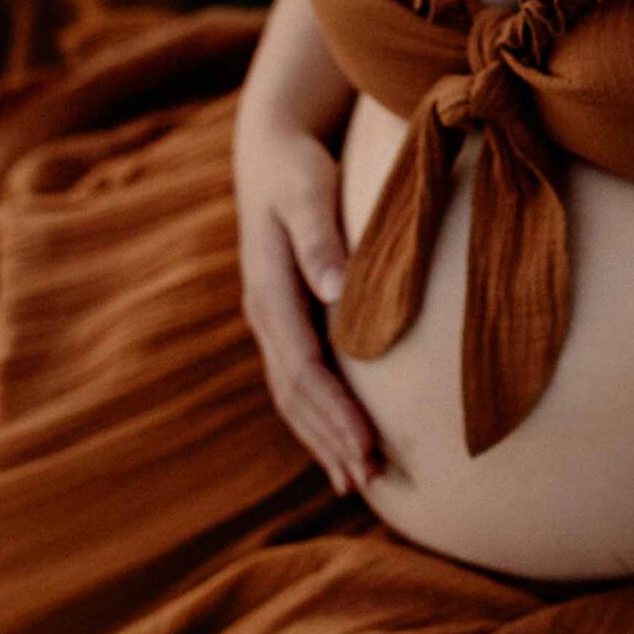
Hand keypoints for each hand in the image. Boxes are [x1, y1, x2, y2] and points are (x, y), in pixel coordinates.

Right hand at [232, 111, 384, 494]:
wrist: (270, 151)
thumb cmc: (297, 169)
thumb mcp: (306, 193)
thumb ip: (319, 238)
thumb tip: (336, 289)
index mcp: (268, 291)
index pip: (303, 368)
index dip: (335, 410)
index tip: (367, 445)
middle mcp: (265, 315)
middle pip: (295, 394)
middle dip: (329, 439)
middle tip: (368, 482)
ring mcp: (272, 321)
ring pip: (292, 396)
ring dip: (321, 439)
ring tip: (354, 482)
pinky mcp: (286, 320)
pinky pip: (298, 382)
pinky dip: (318, 418)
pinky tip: (340, 444)